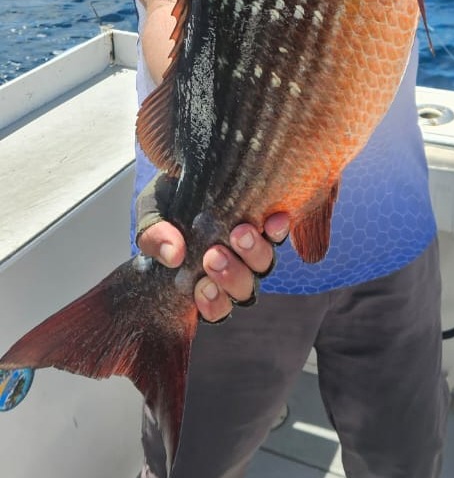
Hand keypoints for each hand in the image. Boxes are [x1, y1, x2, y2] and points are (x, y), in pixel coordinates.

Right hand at [138, 213, 288, 322]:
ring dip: (253, 253)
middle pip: (243, 289)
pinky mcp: (266, 223)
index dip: (213, 303)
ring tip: (239, 233)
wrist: (184, 171)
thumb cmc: (166, 202)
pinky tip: (274, 219)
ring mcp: (251, 247)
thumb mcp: (151, 215)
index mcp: (202, 277)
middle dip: (230, 275)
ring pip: (263, 265)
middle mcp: (232, 268)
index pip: (215, 306)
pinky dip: (277, 229)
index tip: (204, 287)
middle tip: (213, 256)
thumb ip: (153, 236)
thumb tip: (173, 255)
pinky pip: (278, 234)